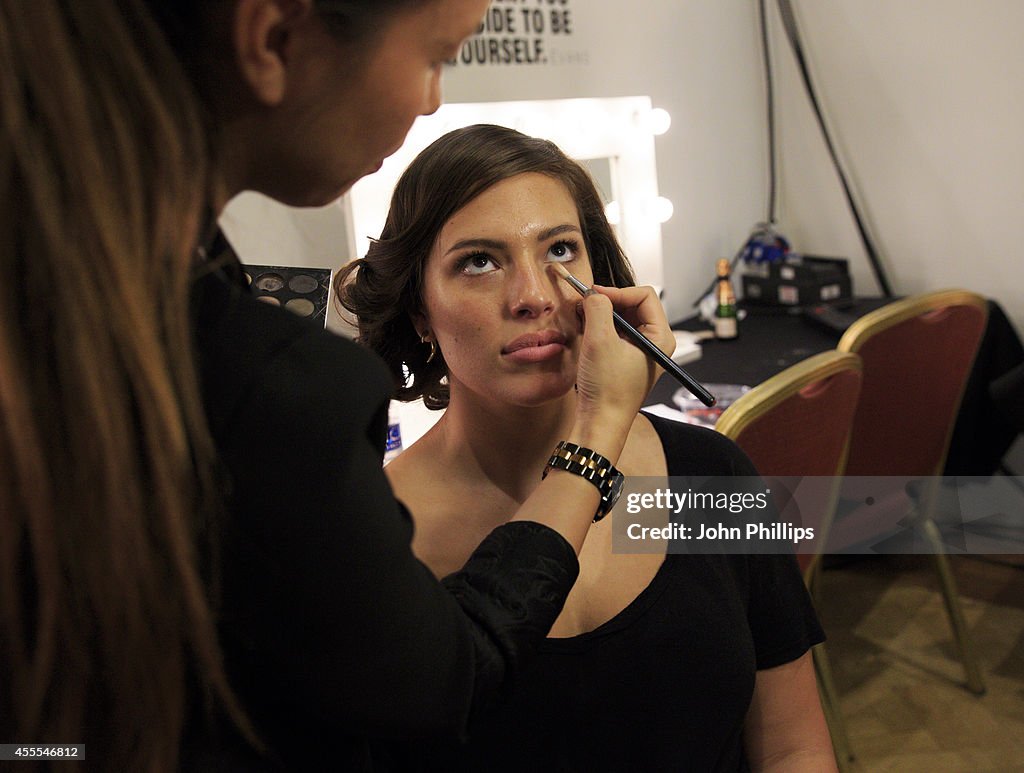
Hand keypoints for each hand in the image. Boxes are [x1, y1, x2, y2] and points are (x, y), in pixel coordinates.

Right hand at [572, 285, 672, 449]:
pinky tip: (585, 334)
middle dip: (608, 302)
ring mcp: (641, 351)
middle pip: (633, 305)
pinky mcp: (626, 359)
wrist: (600, 423)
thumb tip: (592, 293)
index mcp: (661, 337)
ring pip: (622, 318)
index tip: (593, 296)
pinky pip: (615, 333)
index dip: (617, 291)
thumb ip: (598, 308)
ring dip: (601, 315)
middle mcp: (655, 342)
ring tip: (583, 320)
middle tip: (584, 305)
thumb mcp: (600, 340)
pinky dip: (599, 328)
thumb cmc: (607, 389)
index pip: (644, 296)